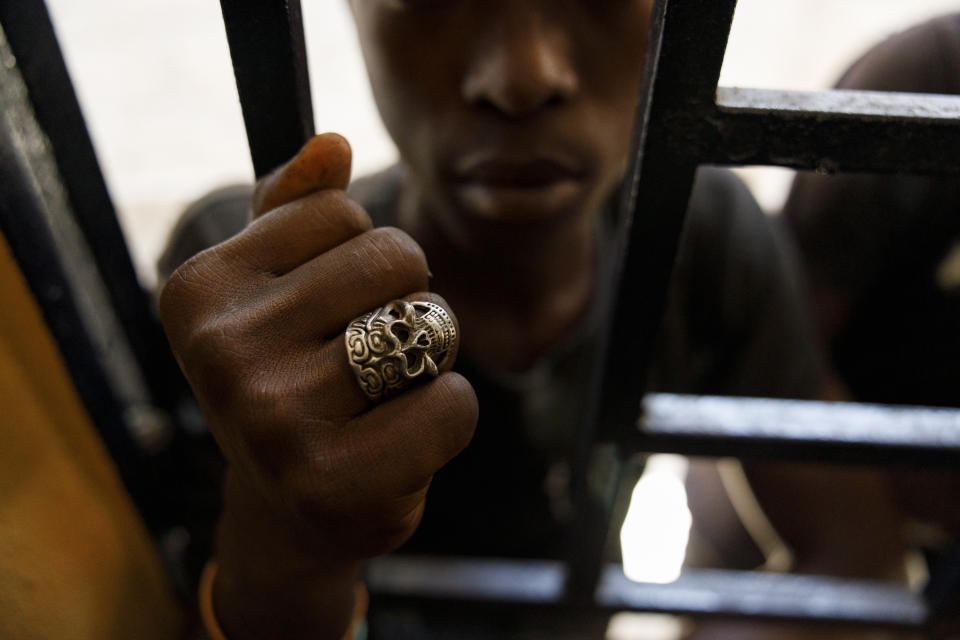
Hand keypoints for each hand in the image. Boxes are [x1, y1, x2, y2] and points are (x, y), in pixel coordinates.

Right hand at [159, 134, 477, 638]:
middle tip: (370, 354)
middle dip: (405, 298)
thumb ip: (294, 212)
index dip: (359, 258)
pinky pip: (451, 403)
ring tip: (381, 398)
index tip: (325, 311)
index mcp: (198, 291)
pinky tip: (400, 443)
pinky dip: (450, 414)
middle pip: (393, 256)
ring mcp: (273, 419)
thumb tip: (332, 141)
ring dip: (430, 357)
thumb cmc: (290, 385)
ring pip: (428, 326)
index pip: (340, 211)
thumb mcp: (274, 294)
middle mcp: (221, 352)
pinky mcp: (333, 480)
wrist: (287, 514)